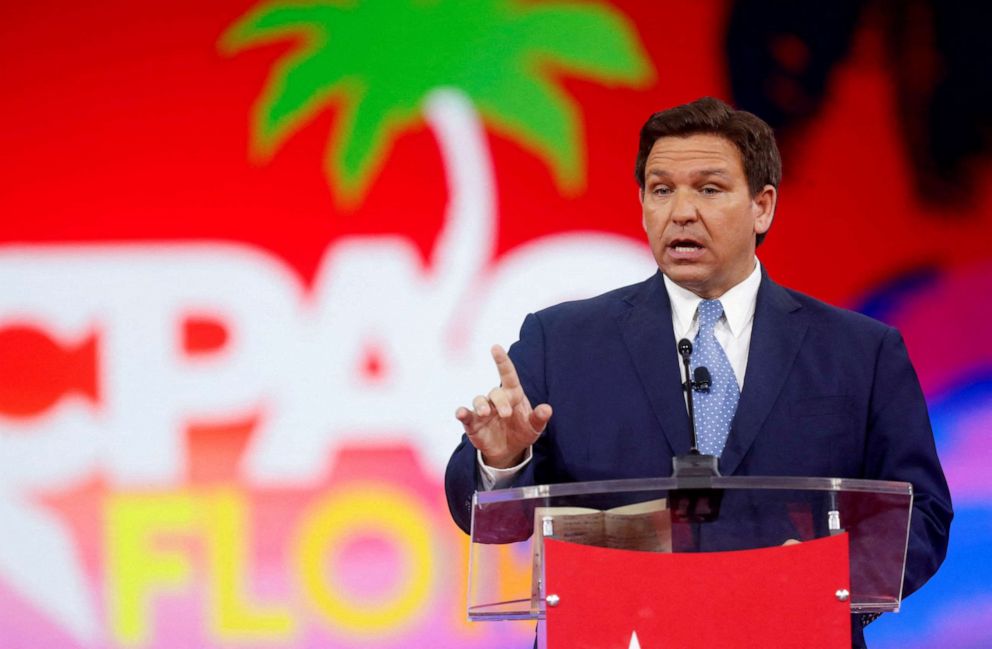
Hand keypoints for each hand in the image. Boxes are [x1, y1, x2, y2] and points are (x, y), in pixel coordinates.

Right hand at [455, 345, 552, 468]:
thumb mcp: (534, 427)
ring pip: (479, 400)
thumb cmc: (522, 432)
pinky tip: (461, 413)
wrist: (508, 451)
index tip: (495, 347)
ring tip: (486, 413)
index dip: (502, 360)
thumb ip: (539, 418)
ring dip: (481, 405)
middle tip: (506, 414)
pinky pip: (465, 415)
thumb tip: (547, 409)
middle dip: (500, 401)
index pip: (508, 374)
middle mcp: (496, 399)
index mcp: (513, 394)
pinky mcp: (473, 423)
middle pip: (495, 392)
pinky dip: (462, 413)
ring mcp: (483, 410)